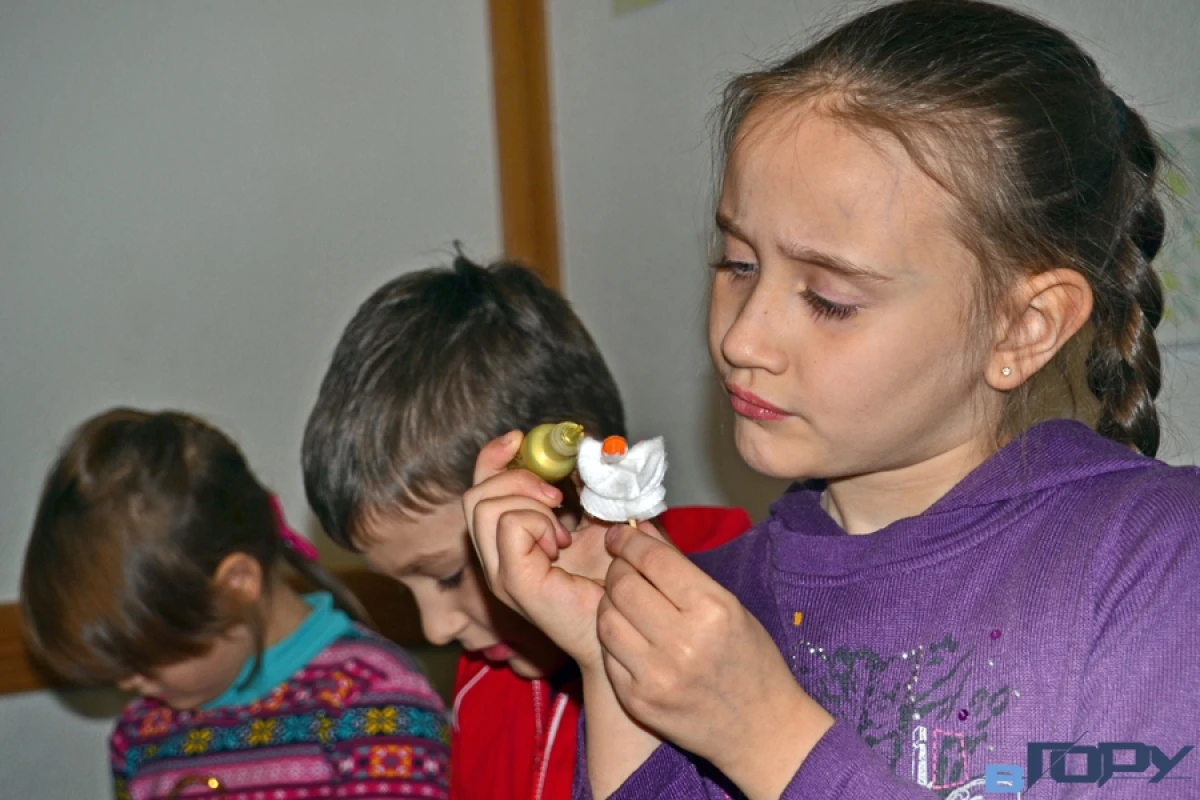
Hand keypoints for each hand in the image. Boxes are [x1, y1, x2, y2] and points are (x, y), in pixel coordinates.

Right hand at [463, 432, 610, 667]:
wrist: (626, 622)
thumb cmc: (614, 578)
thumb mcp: (598, 519)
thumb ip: (584, 487)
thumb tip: (580, 451)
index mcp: (508, 543)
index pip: (480, 490)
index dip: (493, 458)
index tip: (519, 438)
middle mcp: (496, 558)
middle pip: (475, 494)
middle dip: (516, 477)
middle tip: (558, 495)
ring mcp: (500, 572)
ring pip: (485, 504)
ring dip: (529, 501)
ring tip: (562, 528)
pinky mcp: (513, 582)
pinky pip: (509, 525)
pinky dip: (537, 520)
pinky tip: (562, 542)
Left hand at [597, 524, 833, 799]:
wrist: (762, 729)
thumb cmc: (750, 660)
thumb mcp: (728, 605)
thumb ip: (680, 569)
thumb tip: (639, 531)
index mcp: (713, 609)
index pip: (653, 560)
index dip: (628, 541)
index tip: (619, 536)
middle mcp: (682, 642)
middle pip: (622, 586)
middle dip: (617, 570)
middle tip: (623, 570)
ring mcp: (656, 675)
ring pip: (605, 619)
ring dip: (609, 603)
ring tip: (624, 602)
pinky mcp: (637, 700)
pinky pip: (607, 654)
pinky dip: (613, 638)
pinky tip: (628, 635)